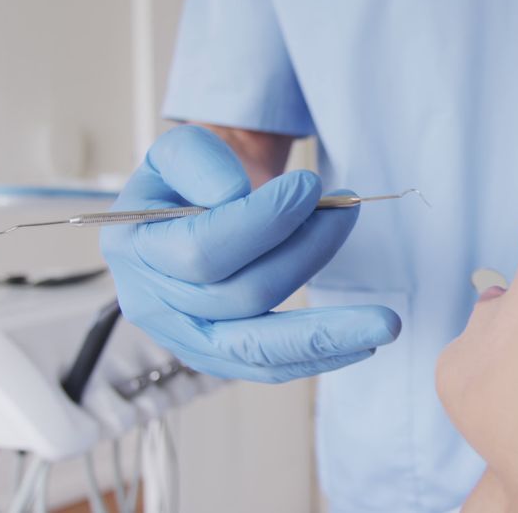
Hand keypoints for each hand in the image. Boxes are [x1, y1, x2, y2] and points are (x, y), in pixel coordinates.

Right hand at [101, 125, 399, 382]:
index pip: (202, 249)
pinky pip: (269, 369)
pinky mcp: (219, 357)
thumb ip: (197, 158)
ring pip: (259, 347)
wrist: (194, 210)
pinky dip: (318, 359)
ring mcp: (185, 338)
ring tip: (384, 317)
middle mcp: (151, 303)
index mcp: (133, 246)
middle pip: (239, 296)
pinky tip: (362, 346)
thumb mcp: (183, 148)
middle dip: (304, 252)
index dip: (263, 220)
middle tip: (348, 214)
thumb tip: (234, 195)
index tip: (312, 186)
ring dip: (327, 329)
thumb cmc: (190, 180)